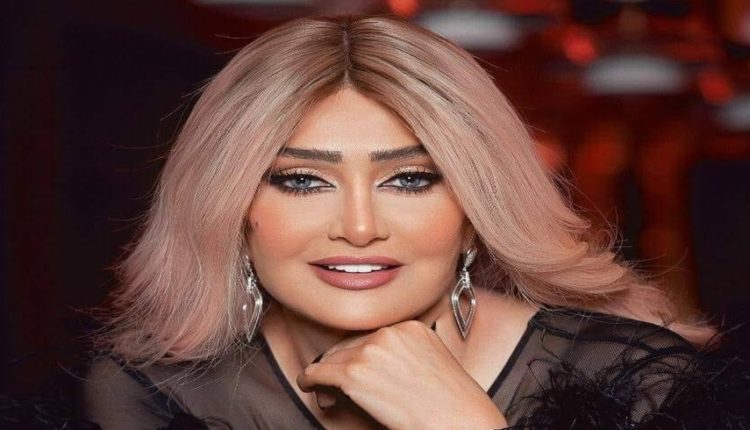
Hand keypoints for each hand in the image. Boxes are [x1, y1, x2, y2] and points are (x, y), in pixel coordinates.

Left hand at [296, 320, 507, 429]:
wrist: (461, 422)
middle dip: (341, 366)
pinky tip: (308, 386)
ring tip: (327, 395)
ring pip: (334, 358)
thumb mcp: (432, 365)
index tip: (357, 372)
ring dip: (327, 377)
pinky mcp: (354, 373)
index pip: (373, 337)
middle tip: (336, 388)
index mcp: (411, 327)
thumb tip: (370, 368)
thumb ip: (404, 357)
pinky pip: (320, 372)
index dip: (360, 356)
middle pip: (351, 345)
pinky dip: (310, 379)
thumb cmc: (453, 405)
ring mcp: (371, 351)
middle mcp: (389, 332)